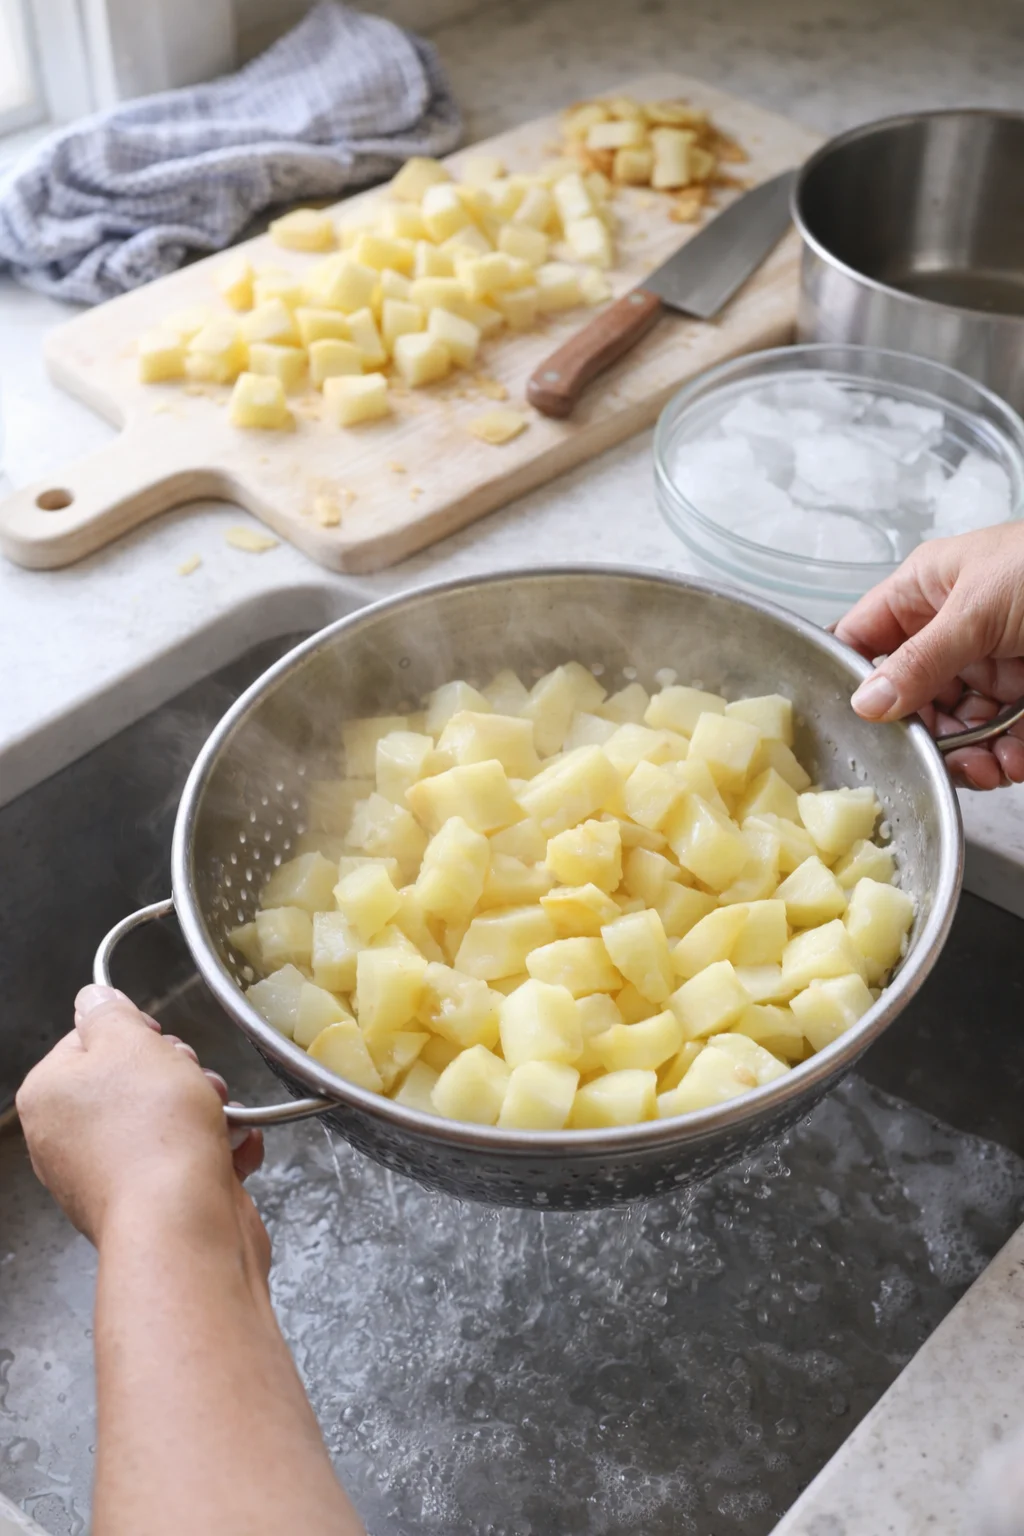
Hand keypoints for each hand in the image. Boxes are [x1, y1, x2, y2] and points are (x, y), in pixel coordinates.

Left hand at [16, 985, 267, 1271]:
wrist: (183, 1224)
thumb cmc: (152, 1133)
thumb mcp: (129, 1042)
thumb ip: (109, 1012)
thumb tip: (96, 1000)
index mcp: (49, 1096)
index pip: (87, 1040)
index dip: (134, 1033)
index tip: (159, 1041)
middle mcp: (69, 1140)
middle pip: (133, 1079)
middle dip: (179, 1073)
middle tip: (192, 1081)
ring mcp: (110, 1176)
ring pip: (169, 1118)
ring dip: (207, 1108)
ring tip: (220, 1118)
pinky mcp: (153, 1203)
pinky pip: (189, 1158)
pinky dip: (218, 1149)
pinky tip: (232, 1148)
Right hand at [834, 523, 1023, 789]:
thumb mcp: (976, 608)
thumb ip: (919, 660)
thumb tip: (866, 702)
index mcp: (928, 590)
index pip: (864, 637)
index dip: (851, 678)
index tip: (847, 721)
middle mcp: (954, 630)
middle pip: (910, 697)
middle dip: (920, 733)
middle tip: (929, 756)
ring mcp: (992, 666)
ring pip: (956, 727)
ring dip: (966, 756)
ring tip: (985, 767)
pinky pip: (1001, 740)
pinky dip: (1005, 759)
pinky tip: (1013, 761)